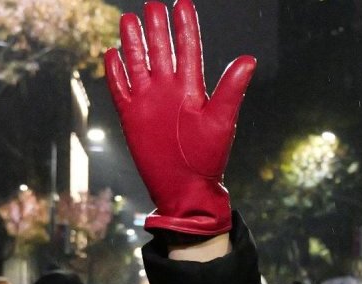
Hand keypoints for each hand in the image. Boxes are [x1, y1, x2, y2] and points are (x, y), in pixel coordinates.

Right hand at [105, 0, 256, 235]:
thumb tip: (249, 59)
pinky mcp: (131, 115)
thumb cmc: (208, 157)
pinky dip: (115, 72)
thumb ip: (231, 89)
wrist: (185, 187)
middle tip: (153, 4)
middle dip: (157, 28)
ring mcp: (149, 101)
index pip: (188, 49)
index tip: (182, 4)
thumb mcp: (221, 121)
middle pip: (161, 50)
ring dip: (133, 42)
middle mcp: (169, 90)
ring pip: (138, 63)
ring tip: (129, 18)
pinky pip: (121, 88)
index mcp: (192, 88)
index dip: (185, 27)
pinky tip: (112, 53)